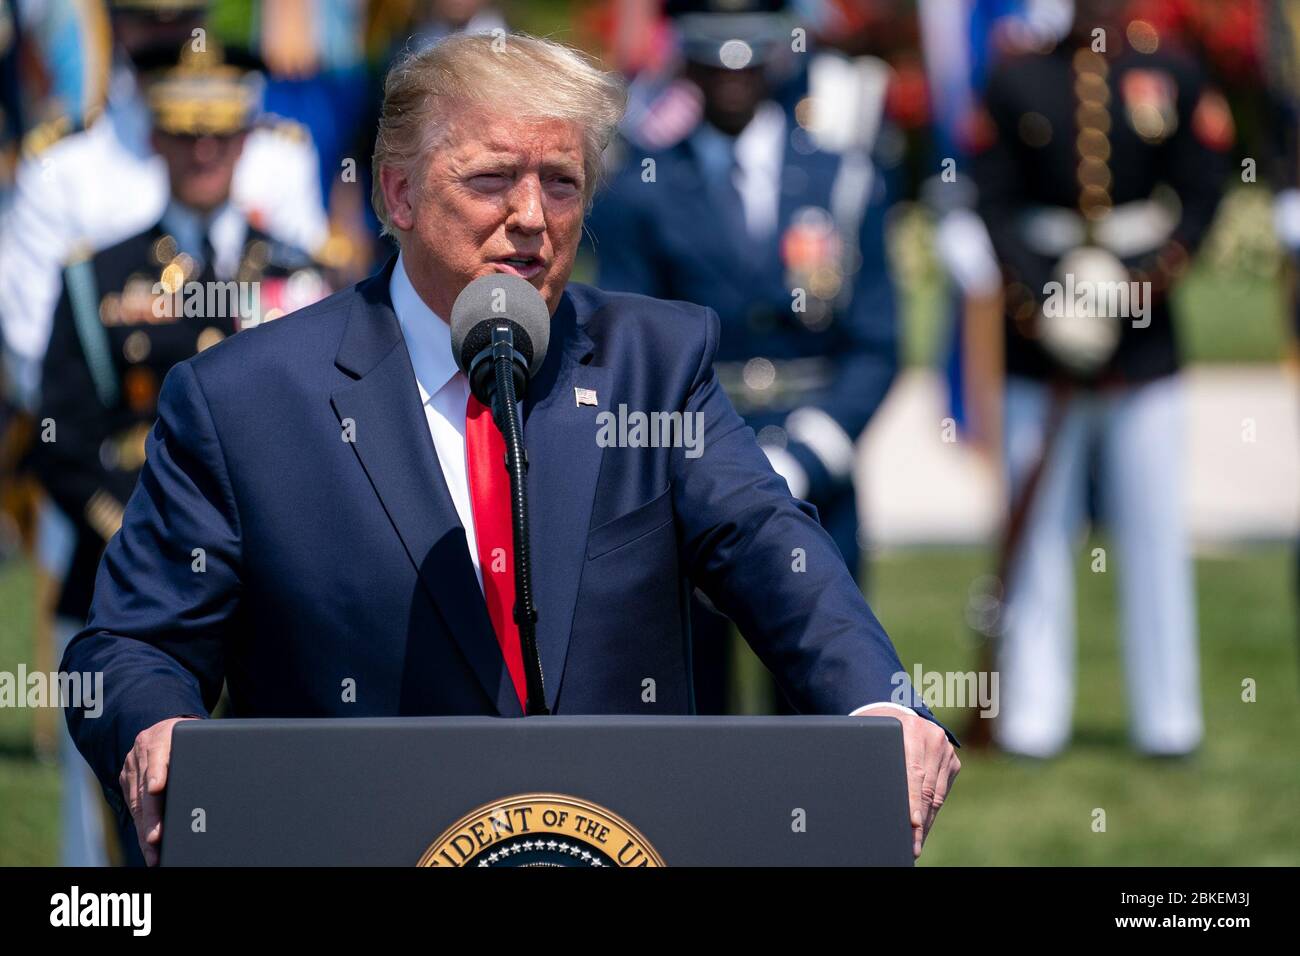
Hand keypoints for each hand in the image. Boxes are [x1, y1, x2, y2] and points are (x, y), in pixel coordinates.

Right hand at [120, 716, 199, 865]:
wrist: (162, 726)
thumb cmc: (187, 734)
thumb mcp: (195, 734)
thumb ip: (200, 752)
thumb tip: (220, 773)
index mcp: (161, 737)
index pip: (158, 755)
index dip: (157, 773)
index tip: (156, 788)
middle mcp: (142, 752)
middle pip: (146, 788)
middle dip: (151, 817)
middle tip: (156, 839)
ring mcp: (131, 768)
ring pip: (137, 803)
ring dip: (145, 829)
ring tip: (153, 851)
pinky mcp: (127, 781)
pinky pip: (133, 807)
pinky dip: (141, 826)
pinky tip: (147, 844)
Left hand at [855, 704, 959, 858]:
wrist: (902, 714)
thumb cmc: (879, 731)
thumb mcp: (874, 739)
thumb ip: (875, 760)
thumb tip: (868, 795)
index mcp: (910, 730)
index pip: (913, 773)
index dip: (912, 801)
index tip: (912, 823)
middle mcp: (933, 739)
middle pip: (927, 789)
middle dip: (918, 821)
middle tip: (911, 844)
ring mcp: (946, 751)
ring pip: (937, 794)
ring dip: (926, 821)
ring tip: (916, 841)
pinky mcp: (953, 762)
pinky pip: (943, 792)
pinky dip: (932, 811)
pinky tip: (923, 826)